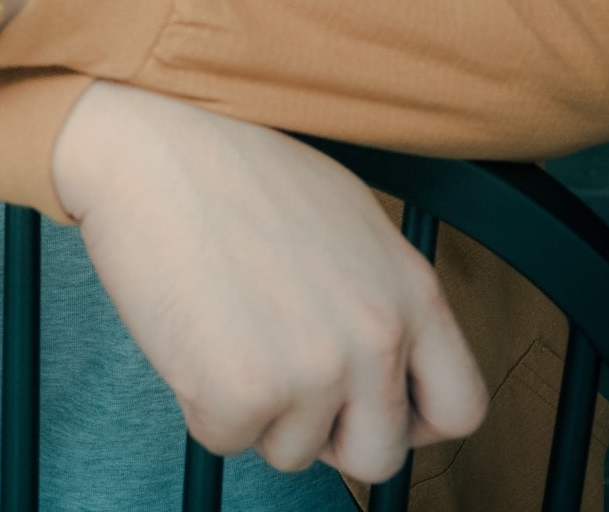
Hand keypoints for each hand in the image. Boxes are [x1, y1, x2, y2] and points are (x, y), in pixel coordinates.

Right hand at [52, 82, 487, 482]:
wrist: (149, 152)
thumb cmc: (231, 170)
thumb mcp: (346, 218)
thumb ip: (378, 294)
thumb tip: (377, 358)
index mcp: (412, 292)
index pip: (459, 407)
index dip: (410, 422)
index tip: (366, 409)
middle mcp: (376, 337)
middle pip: (377, 455)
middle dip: (326, 434)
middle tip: (281, 382)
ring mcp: (313, 369)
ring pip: (291, 451)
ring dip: (254, 410)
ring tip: (225, 329)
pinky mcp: (242, 391)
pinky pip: (224, 439)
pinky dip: (200, 403)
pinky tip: (192, 335)